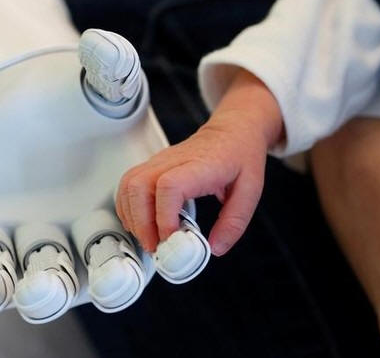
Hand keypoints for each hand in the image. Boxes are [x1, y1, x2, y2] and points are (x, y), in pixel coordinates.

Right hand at [116, 70, 283, 255]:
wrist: (233, 131)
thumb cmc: (240, 155)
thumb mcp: (251, 191)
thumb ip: (234, 222)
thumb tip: (215, 248)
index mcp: (202, 165)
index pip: (169, 186)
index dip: (164, 216)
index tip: (171, 237)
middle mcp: (174, 160)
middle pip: (139, 186)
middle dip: (141, 223)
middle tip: (155, 246)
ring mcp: (160, 161)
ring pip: (129, 185)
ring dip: (132, 217)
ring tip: (148, 237)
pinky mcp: (152, 165)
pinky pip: (128, 184)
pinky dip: (128, 208)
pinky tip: (141, 223)